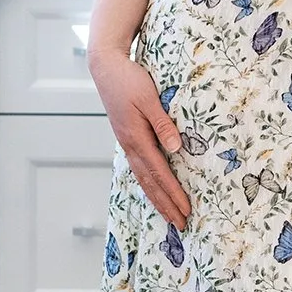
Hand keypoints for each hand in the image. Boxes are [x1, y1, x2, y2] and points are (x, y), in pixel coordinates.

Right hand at [90, 46, 189, 227]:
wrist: (106, 68)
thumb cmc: (129, 80)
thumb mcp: (149, 98)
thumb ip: (163, 123)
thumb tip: (175, 148)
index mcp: (136, 138)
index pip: (159, 172)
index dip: (173, 193)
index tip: (186, 209)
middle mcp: (130, 145)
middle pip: (150, 182)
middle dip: (166, 204)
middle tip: (181, 224)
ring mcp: (127, 143)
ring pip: (143, 178)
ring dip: (157, 198)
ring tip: (169, 215)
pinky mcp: (127, 137)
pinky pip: (139, 168)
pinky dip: (148, 184)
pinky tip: (154, 190)